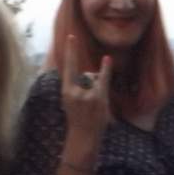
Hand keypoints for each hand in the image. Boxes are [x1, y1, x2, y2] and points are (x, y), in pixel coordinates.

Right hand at [60, 34, 112, 152]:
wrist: (83, 138)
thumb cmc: (78, 119)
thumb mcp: (71, 102)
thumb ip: (78, 87)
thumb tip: (93, 75)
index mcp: (66, 91)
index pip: (68, 68)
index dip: (71, 52)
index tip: (72, 36)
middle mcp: (75, 91)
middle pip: (87, 75)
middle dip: (91, 83)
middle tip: (88, 104)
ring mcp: (87, 95)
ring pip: (96, 80)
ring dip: (98, 89)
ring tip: (94, 106)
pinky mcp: (98, 98)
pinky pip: (103, 80)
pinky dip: (105, 70)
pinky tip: (107, 59)